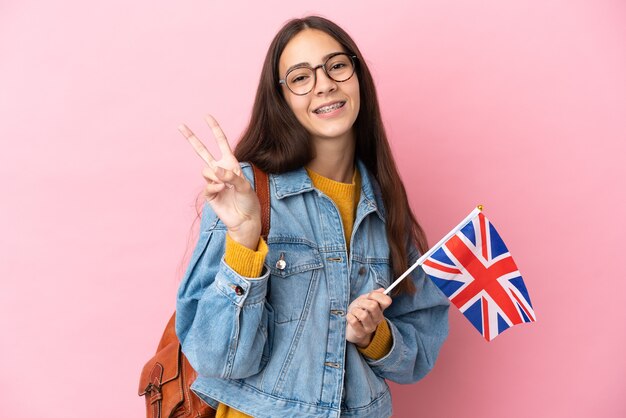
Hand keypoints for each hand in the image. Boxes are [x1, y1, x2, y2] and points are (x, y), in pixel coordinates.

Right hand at [178, 115, 260, 248]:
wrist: (245, 218)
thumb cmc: (249, 200)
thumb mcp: (244, 185)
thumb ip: (230, 176)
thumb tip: (214, 170)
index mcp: (230, 163)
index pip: (221, 143)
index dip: (215, 129)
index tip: (207, 116)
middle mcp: (220, 170)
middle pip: (202, 151)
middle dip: (192, 138)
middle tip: (181, 126)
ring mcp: (213, 181)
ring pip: (205, 170)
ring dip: (215, 176)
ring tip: (225, 185)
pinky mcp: (209, 193)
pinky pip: (207, 185)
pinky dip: (215, 187)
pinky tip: (222, 191)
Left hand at [345, 289, 391, 347]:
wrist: (351, 327)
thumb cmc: (358, 311)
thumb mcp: (364, 300)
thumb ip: (373, 295)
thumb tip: (382, 290)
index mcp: (381, 309)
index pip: (387, 301)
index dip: (377, 295)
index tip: (369, 296)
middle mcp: (378, 319)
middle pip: (373, 306)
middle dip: (362, 302)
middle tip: (358, 304)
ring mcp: (370, 327)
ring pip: (363, 315)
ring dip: (355, 310)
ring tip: (354, 312)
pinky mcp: (360, 333)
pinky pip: (354, 322)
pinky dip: (349, 316)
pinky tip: (350, 317)